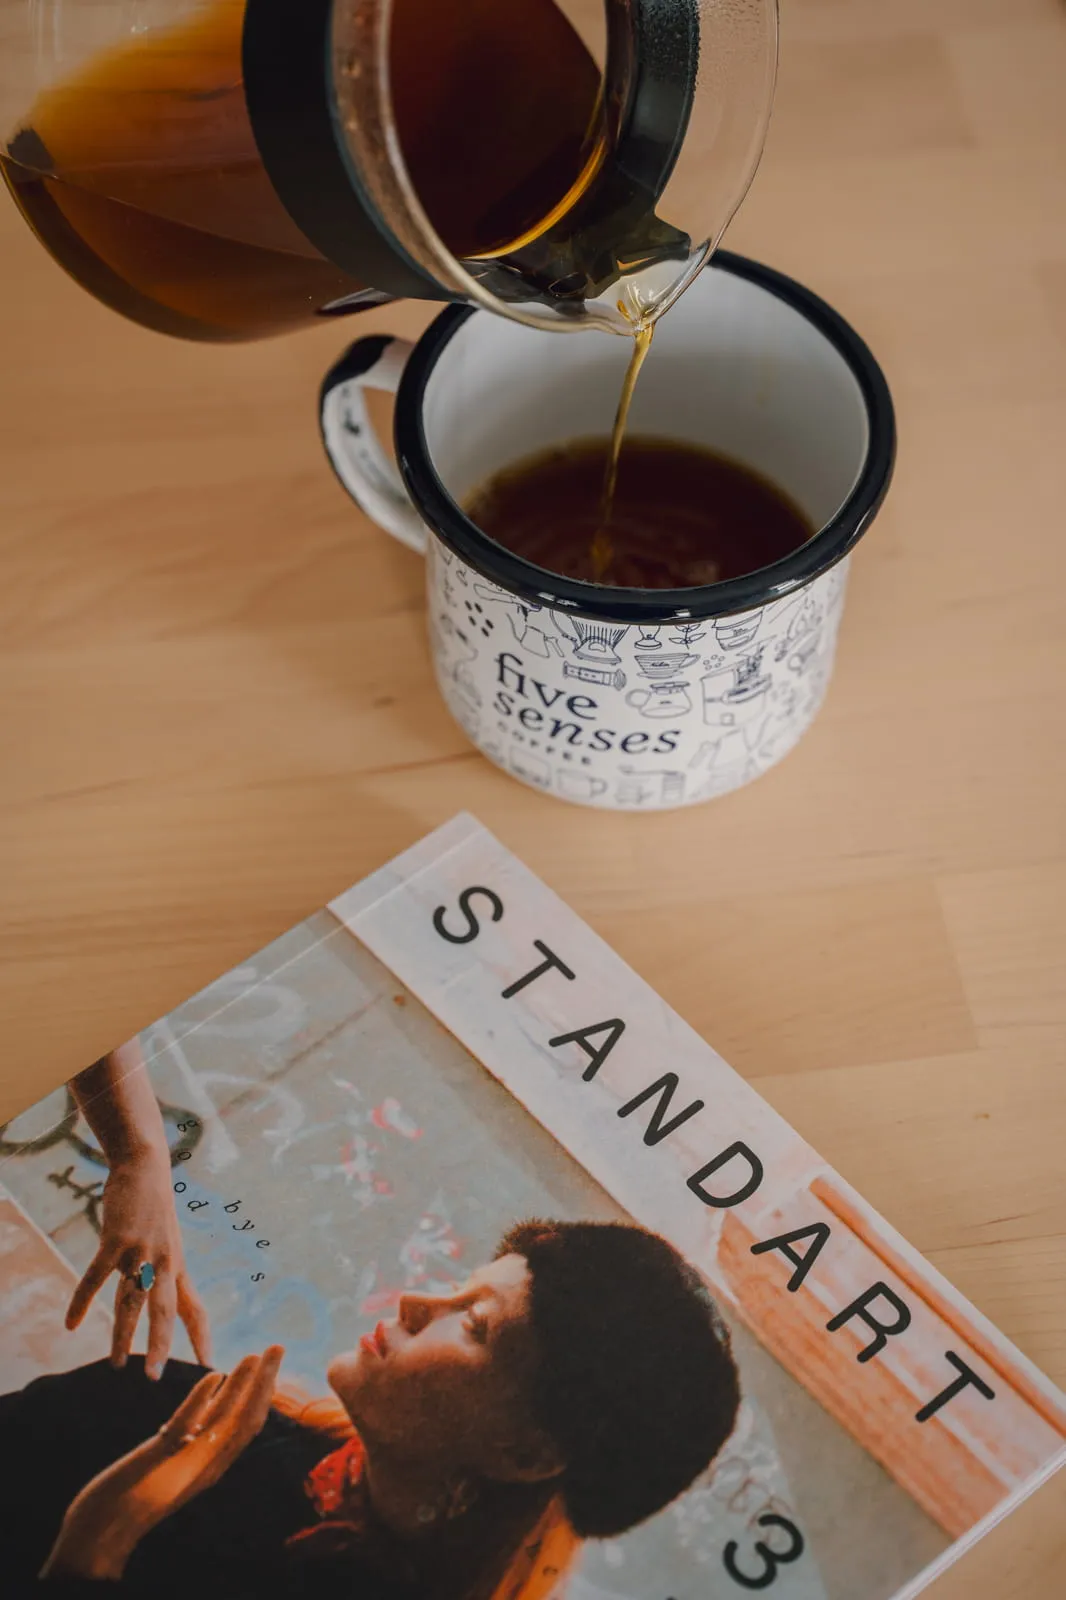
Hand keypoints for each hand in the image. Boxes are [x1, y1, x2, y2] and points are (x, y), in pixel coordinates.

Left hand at [41, 1347, 284, 1581]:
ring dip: (243, 1385)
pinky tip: (213, 1375)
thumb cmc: (137, 1490)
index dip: (264, 1392)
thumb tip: (209, 1402)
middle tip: (277, 1347)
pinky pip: (185, 1426)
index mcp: (212, 1463)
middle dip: (264, 1381)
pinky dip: (201, 1400)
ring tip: (255, 1355)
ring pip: (225, 1420)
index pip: (248, 1423)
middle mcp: (207, 1465)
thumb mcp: (173, 1455)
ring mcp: (185, 1463)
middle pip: (246, 1418)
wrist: (106, 1528)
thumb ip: (193, 1432)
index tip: (272, 1362)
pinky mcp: (159, 1457)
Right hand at [65, 1148, 210, 1377]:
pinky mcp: (117, 1241)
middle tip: (154, 1377)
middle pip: (165, 1311)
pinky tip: (71, 1324)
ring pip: (130, 1300)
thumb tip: (159, 1296)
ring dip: (121, 1334)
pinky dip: (82, 1302)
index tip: (211, 1366)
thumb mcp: (168, 1243)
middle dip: (160, 1345)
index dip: (202, 1338)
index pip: (195, 1309)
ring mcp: (141, 1252)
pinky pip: (95, 1278)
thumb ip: (164, 1271)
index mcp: (178, 1268)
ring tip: (116, 1364)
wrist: (146, 1169)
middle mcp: (165, 1264)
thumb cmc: (155, 1210)